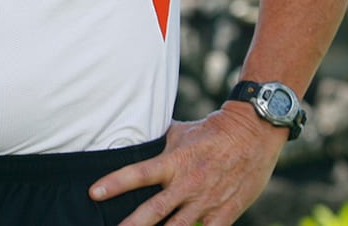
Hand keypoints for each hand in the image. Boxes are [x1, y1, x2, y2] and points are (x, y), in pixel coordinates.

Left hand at [88, 107, 285, 225]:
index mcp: (174, 162)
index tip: (94, 193)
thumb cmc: (212, 131)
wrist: (253, 133)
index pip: (138, 173)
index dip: (115, 183)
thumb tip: (133, 139)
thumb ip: (158, 142)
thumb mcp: (180, 132)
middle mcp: (187, 184)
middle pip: (154, 210)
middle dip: (132, 224)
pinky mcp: (225, 213)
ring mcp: (206, 201)